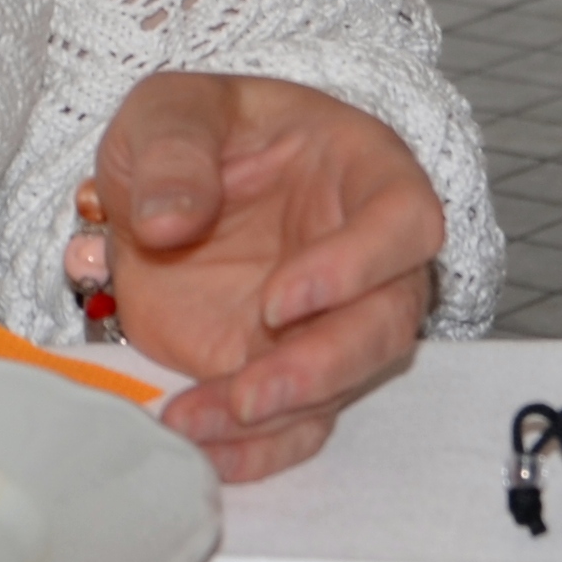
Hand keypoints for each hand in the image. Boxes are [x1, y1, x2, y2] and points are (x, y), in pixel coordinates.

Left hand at [66, 72, 443, 482]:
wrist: (157, 194)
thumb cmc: (191, 133)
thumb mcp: (168, 111)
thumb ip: (172, 153)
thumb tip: (171, 220)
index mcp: (362, 171)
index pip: (404, 219)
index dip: (357, 266)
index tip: (278, 300)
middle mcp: (368, 255)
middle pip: (389, 322)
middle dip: (325, 367)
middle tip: (247, 394)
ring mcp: (332, 321)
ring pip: (344, 385)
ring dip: (279, 415)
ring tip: (194, 422)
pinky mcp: (289, 370)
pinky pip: (296, 425)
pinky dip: (254, 449)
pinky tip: (201, 448)